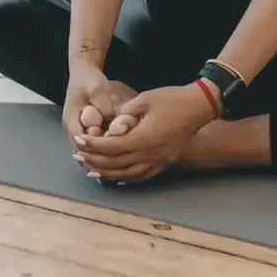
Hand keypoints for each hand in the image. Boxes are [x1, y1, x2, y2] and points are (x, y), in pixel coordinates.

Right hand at [62, 62, 136, 144]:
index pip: (81, 145)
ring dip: (101, 151)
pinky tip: (115, 143)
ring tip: (118, 148)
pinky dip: (102, 146)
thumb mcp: (98, 91)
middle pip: (84, 151)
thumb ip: (105, 110)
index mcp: (71, 121)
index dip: (96, 147)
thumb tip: (115, 128)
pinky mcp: (84, 129)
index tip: (112, 142)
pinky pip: (92, 144)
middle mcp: (71, 130)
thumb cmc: (88, 80)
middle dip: (100, 153)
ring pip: (87, 150)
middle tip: (118, 149)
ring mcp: (77, 131)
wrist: (83, 71)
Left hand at [73, 83, 216, 182]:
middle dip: (94, 159)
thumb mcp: (144, 99)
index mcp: (143, 139)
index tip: (78, 140)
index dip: (92, 145)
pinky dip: (124, 177)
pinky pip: (140, 175)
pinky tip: (115, 175)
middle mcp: (150, 155)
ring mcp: (158, 161)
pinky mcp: (164, 162)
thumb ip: (124, 114)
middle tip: (78, 154)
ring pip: (126, 174)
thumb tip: (110, 126)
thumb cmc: (171, 99)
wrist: (198, 107)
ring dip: (106, 172)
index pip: (110, 147)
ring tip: (90, 168)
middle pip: (115, 164)